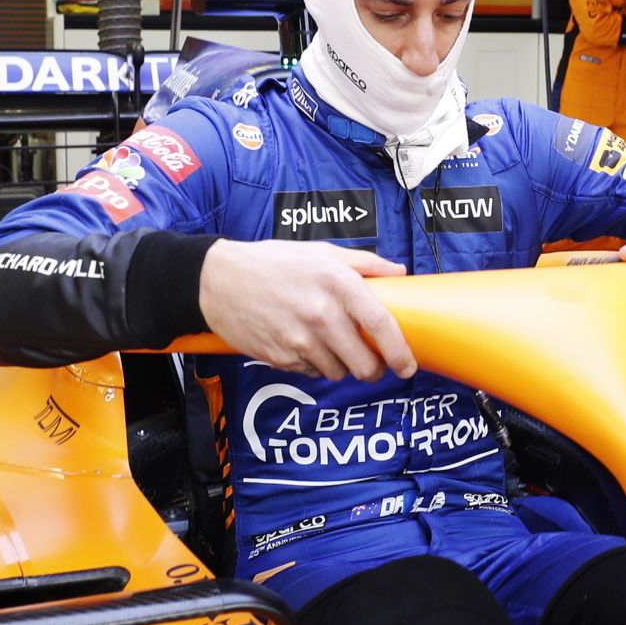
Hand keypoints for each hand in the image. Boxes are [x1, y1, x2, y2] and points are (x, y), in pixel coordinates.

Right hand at [197, 240, 416, 382]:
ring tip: (330, 345)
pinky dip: (315, 365)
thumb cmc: (272, 262)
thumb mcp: (320, 251)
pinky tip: (304, 344)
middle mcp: (320, 314)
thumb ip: (364, 263)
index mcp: (336, 283)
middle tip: (371, 363)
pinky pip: (312, 373)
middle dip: (373, 369)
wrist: (218, 280)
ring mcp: (299, 340)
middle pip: (363, 363)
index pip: (381, 325)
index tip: (407, 365)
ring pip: (339, 372)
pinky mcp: (280, 357)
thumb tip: (399, 274)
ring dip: (342, 366)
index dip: (400, 352)